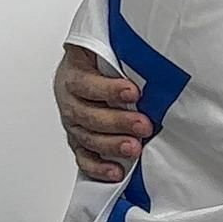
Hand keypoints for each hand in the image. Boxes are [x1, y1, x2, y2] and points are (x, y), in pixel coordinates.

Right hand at [53, 45, 150, 181]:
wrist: (91, 67)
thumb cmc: (106, 59)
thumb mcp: (110, 50)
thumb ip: (123, 58)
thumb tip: (152, 61)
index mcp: (74, 72)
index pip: (85, 83)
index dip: (108, 90)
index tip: (133, 92)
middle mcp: (70, 98)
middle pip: (87, 114)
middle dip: (117, 122)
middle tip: (143, 125)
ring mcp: (72, 121)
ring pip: (86, 137)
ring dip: (111, 145)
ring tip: (133, 148)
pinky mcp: (78, 139)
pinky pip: (84, 157)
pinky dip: (98, 167)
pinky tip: (115, 171)